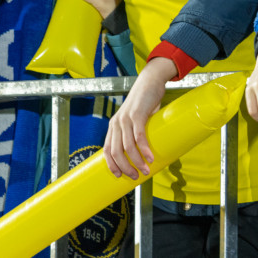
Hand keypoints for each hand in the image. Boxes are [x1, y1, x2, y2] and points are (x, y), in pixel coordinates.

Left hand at [103, 57, 175, 179]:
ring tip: (146, 170)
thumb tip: (143, 154)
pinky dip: (144, 149)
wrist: (149, 82)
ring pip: (127, 146)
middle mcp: (116, 123)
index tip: (120, 176)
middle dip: (125, 167)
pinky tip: (150, 158)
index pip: (107, 149)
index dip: (111, 165)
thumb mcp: (135, 120)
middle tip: (135, 176)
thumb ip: (134, 133)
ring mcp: (126, 118)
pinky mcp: (137, 114)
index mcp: (113, 126)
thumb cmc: (144, 104)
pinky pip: (139, 136)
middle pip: (115, 151)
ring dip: (137, 161)